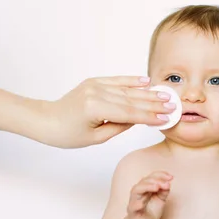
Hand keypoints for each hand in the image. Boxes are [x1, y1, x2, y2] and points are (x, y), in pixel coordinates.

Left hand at [38, 76, 174, 147]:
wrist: (47, 120)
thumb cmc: (67, 134)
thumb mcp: (95, 137)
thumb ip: (119, 126)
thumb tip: (138, 118)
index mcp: (96, 108)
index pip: (129, 113)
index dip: (149, 116)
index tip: (166, 118)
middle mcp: (96, 92)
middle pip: (131, 99)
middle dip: (153, 103)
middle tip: (172, 105)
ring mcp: (95, 85)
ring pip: (127, 90)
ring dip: (147, 93)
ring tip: (164, 95)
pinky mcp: (94, 82)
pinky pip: (116, 81)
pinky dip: (132, 81)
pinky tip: (146, 81)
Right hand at [126, 171, 172, 218]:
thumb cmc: (151, 212)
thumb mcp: (160, 200)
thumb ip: (163, 191)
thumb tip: (168, 183)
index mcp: (145, 188)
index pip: (151, 177)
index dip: (161, 175)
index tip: (171, 177)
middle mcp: (138, 192)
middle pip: (144, 181)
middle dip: (155, 180)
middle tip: (166, 184)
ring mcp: (134, 201)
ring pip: (136, 190)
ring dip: (146, 187)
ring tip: (156, 187)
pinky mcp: (132, 212)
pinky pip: (133, 206)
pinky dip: (137, 203)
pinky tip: (143, 202)